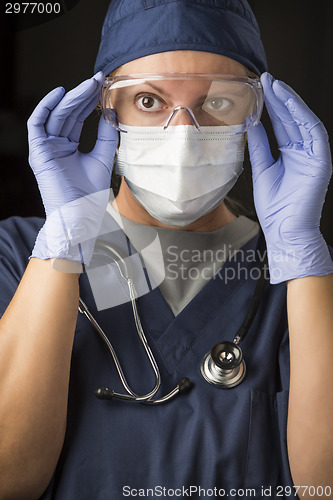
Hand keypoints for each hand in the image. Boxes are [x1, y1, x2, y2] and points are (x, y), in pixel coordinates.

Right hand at [28, 72, 117, 265]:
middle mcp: (56, 145)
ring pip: (56, 116)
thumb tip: (111, 113)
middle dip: (83, 96)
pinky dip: (46, 107)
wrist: (80, 215)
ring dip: (71, 98)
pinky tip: (60, 94)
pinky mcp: (37, 152)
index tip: (103, 88)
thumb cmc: (90, 195)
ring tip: (88, 85)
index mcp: (70, 148)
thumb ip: (107, 137)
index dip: (89, 102)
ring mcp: (46, 148)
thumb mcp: (104, 159)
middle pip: (68, 114)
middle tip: (97, 80)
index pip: (78, 118)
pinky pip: (37, 124)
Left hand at [247, 72, 332, 283]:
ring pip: (305, 122)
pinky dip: (303, 117)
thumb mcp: (262, 170)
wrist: (283, 231)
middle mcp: (304, 153)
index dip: (273, 107)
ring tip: (277, 86)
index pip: (283, 125)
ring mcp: (314, 157)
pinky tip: (290, 104)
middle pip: (293, 120)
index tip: (261, 89)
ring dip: (292, 103)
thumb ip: (259, 147)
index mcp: (291, 155)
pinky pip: (314, 134)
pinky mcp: (321, 163)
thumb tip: (251, 125)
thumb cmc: (274, 208)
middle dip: (281, 99)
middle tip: (267, 79)